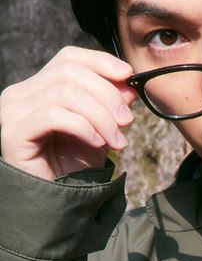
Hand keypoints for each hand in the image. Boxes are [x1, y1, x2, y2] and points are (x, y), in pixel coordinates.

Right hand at [0, 47, 136, 180]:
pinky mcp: (13, 131)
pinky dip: (83, 126)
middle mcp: (20, 93)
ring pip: (66, 92)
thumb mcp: (99, 129)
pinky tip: (97, 143)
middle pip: (70, 72)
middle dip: (107, 94)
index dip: (101, 61)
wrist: (54, 203)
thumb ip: (110, 104)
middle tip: (128, 121)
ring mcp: (12, 111)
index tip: (130, 75)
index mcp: (37, 87)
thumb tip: (128, 82)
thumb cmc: (73, 167)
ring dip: (101, 115)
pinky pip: (54, 115)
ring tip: (117, 140)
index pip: (68, 57)